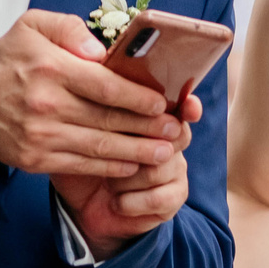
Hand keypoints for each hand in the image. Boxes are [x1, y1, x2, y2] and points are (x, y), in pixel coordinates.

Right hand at [0, 11, 178, 178]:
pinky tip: (132, 164)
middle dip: (147, 127)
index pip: (105, 86)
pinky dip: (110, 167)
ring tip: (164, 152)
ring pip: (100, 147)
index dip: (138, 97)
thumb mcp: (32, 26)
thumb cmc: (7, 60)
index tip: (161, 102)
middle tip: (175, 129)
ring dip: (137, 152)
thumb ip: (70, 29)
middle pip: (108, 120)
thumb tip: (102, 51)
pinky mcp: (36, 159)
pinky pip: (82, 165)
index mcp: (50, 69)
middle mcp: (46, 105)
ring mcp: (41, 136)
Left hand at [56, 90, 200, 257]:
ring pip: (160, 167)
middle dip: (138, 147)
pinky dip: (132, 201)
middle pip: (174, 135)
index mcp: (153, 116)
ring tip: (108, 183)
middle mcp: (170, 139)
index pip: (178, 106)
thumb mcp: (80, 125)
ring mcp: (175, 169)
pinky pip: (160, 198)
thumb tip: (95, 61)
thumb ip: (93, 97)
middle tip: (110, 155)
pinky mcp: (174, 198)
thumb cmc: (81, 156)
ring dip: (127, 179)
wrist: (83, 206)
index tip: (188, 107)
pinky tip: (117, 201)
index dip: (187, 106)